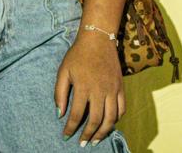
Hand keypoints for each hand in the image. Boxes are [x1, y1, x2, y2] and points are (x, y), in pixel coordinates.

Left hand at [54, 30, 123, 145]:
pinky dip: (116, 119)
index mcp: (83, 87)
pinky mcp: (121, 87)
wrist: (98, 39)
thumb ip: (59, 93)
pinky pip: (122, 108)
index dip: (71, 128)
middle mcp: (100, 90)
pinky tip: (109, 124)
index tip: (66, 136)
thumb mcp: (63, 71)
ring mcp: (112, 89)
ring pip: (111, 118)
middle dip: (88, 135)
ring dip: (103, 132)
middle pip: (96, 120)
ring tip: (96, 140)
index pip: (77, 115)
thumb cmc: (78, 55)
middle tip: (82, 143)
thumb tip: (59, 114)